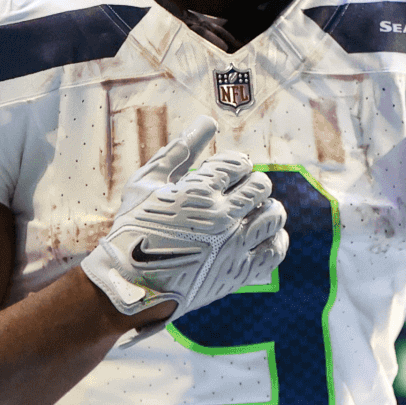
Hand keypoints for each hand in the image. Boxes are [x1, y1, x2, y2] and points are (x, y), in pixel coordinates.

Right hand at [82, 116, 288, 321]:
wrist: (130, 284)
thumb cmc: (133, 228)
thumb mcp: (148, 182)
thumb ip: (180, 149)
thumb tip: (208, 120)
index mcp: (198, 191)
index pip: (238, 164)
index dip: (233, 165)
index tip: (224, 173)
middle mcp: (221, 217)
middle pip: (261, 186)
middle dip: (250, 183)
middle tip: (237, 191)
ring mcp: (233, 246)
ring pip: (274, 215)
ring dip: (266, 207)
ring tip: (252, 211)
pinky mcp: (239, 273)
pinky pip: (275, 250)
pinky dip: (275, 237)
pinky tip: (262, 234)